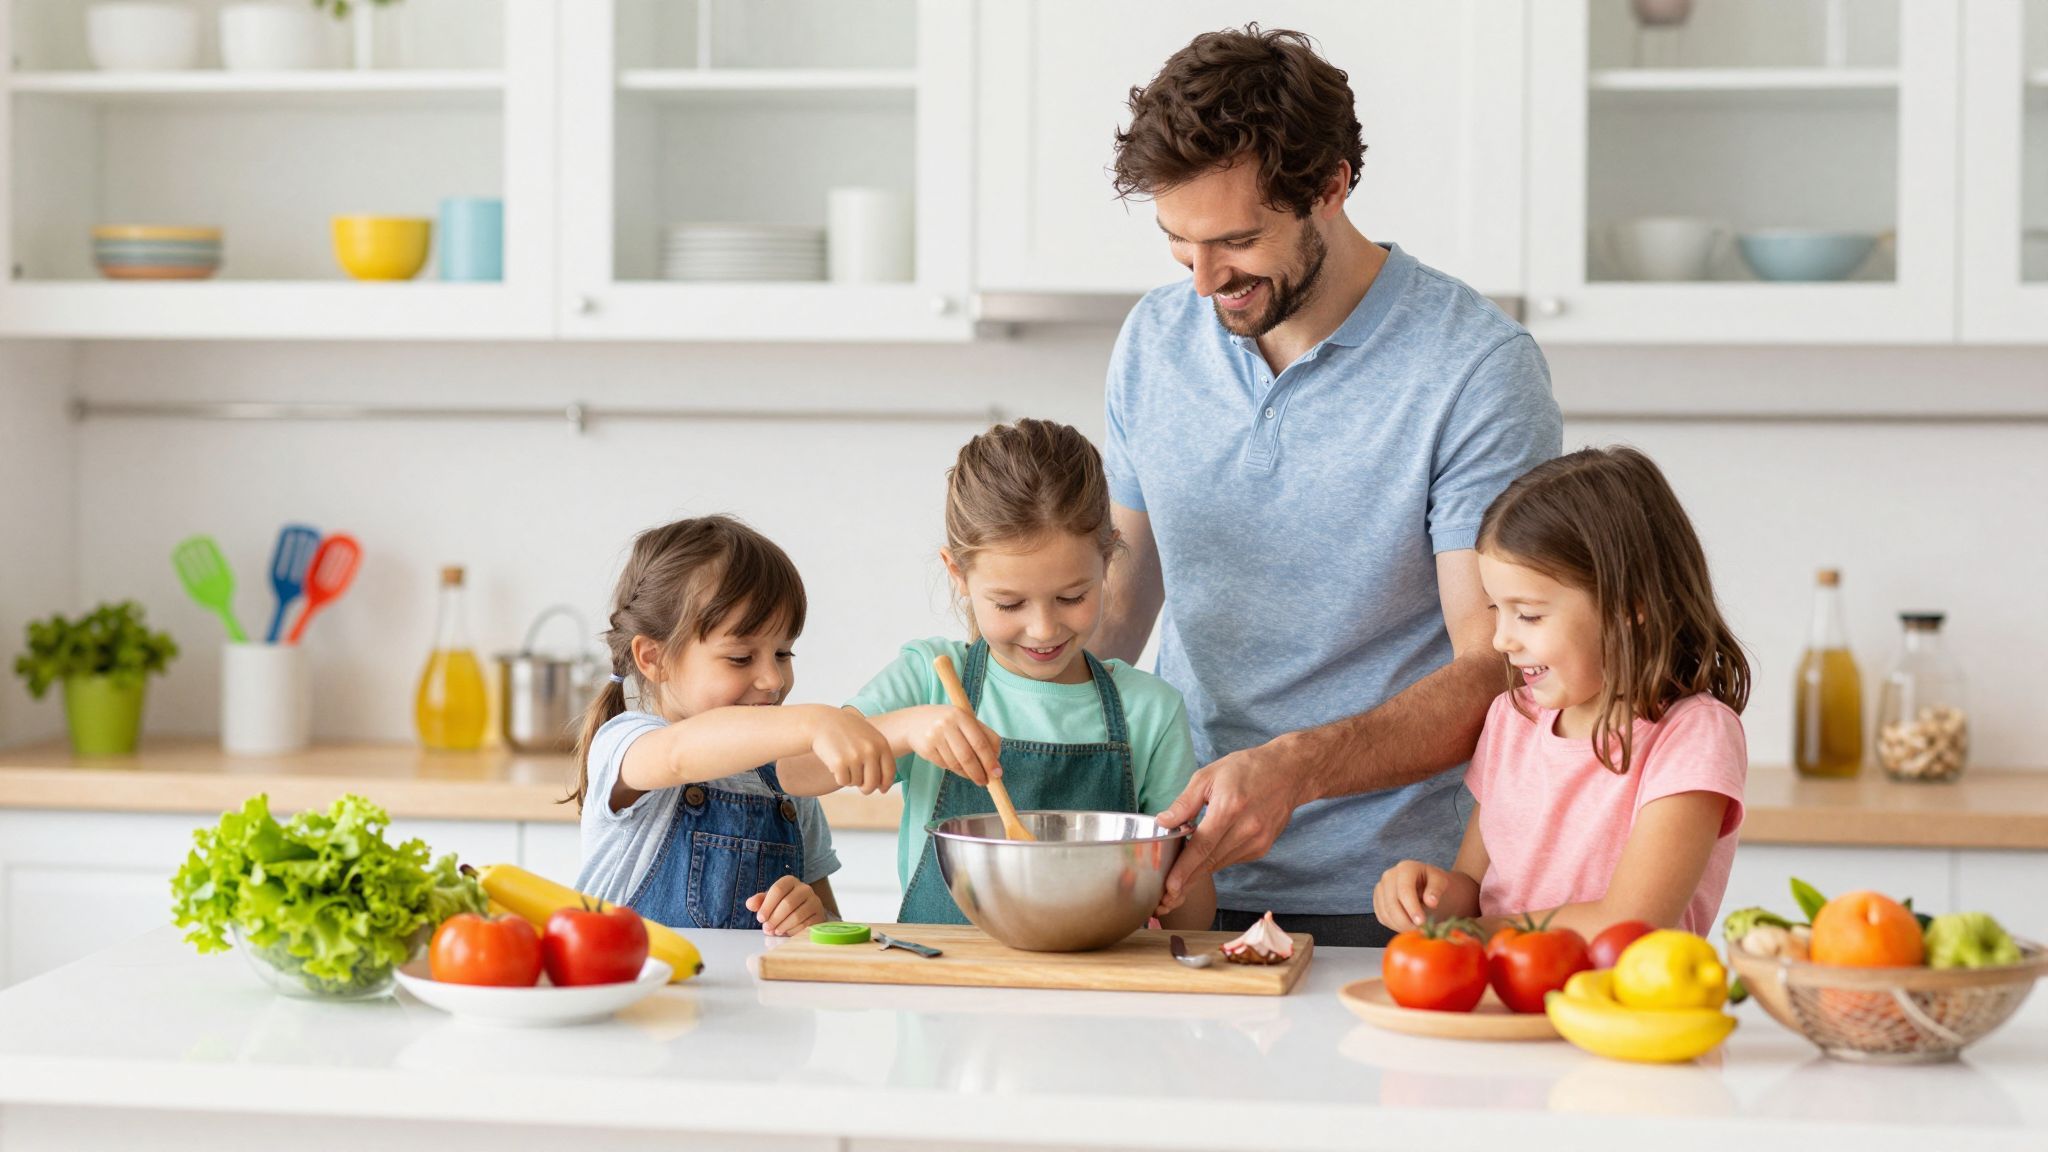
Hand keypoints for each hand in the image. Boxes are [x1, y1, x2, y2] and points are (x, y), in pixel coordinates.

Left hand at [746, 875, 825, 935]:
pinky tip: (786, 932)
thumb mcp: (770, 901)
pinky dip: (793, 931)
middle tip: (766, 928)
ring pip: (797, 916)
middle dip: (774, 918)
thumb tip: (750, 904)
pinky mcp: (820, 915)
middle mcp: (805, 888)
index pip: (778, 889)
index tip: (760, 918)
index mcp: (790, 881)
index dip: (767, 905)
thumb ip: (759, 901)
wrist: (805, 911)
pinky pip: (805, 925)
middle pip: (787, 903)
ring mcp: (815, 901)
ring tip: (775, 931)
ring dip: (783, 926)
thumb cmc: (783, 905)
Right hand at [807, 706, 895, 793]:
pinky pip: (844, 781)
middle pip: (872, 783)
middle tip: (860, 785)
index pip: (889, 771)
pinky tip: (835, 763)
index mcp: (881, 743)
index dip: (886, 784)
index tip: (882, 789)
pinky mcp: (840, 763)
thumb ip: (879, 758)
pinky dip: (839, 777)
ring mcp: (855, 757)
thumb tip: (884, 787)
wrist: (822, 722)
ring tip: (844, 763)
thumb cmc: (846, 731)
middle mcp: (870, 750)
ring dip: (850, 778)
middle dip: (866, 788)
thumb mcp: (869, 737)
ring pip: (856, 783)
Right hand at [904, 704, 1002, 785]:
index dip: (990, 760)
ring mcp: (934, 736)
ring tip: (973, 776)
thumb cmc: (948, 722)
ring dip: (968, 773)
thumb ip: (984, 735)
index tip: (997, 773)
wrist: (913, 722)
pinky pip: (945, 765)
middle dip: (979, 772)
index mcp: (961, 715)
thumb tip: (996, 760)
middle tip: (985, 782)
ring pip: (956, 763)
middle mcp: (947, 724)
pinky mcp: (926, 749)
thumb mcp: (965, 720)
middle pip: (968, 756)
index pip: (980, 742)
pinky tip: (958, 768)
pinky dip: (955, 770)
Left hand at [1153, 739, 1308, 912]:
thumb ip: (1185, 802)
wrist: (1289, 772)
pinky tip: (1202, 863)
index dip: (1184, 869)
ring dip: (1199, 874)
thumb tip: (1163, 822)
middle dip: (1186, 880)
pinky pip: (1232, 859)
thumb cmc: (1247, 768)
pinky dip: (1215, 862)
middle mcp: (1247, 828)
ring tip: (1178, 884)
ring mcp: (1258, 841)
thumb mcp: (1209, 775)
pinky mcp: (1263, 847)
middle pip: (1210, 861)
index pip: (1202, 846)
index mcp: (1230, 808)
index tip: (1170, 886)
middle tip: (1165, 897)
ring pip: (1220, 863)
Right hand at [1373, 860, 1455, 933]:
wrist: (1430, 889)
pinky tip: (1407, 926)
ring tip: (1416, 929)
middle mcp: (1389, 875)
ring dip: (1400, 925)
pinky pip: (1382, 917)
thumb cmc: (1436, 886)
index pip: (1404, 890)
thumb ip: (1436, 890)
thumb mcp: (1442, 882)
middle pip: (1392, 903)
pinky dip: (1394, 925)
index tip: (1422, 922)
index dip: (1412, 908)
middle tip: (1420, 931)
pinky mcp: (1378, 901)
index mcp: (1406, 868)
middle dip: (1405, 921)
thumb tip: (1431, 902)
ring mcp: (1381, 888)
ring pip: (1385, 912)